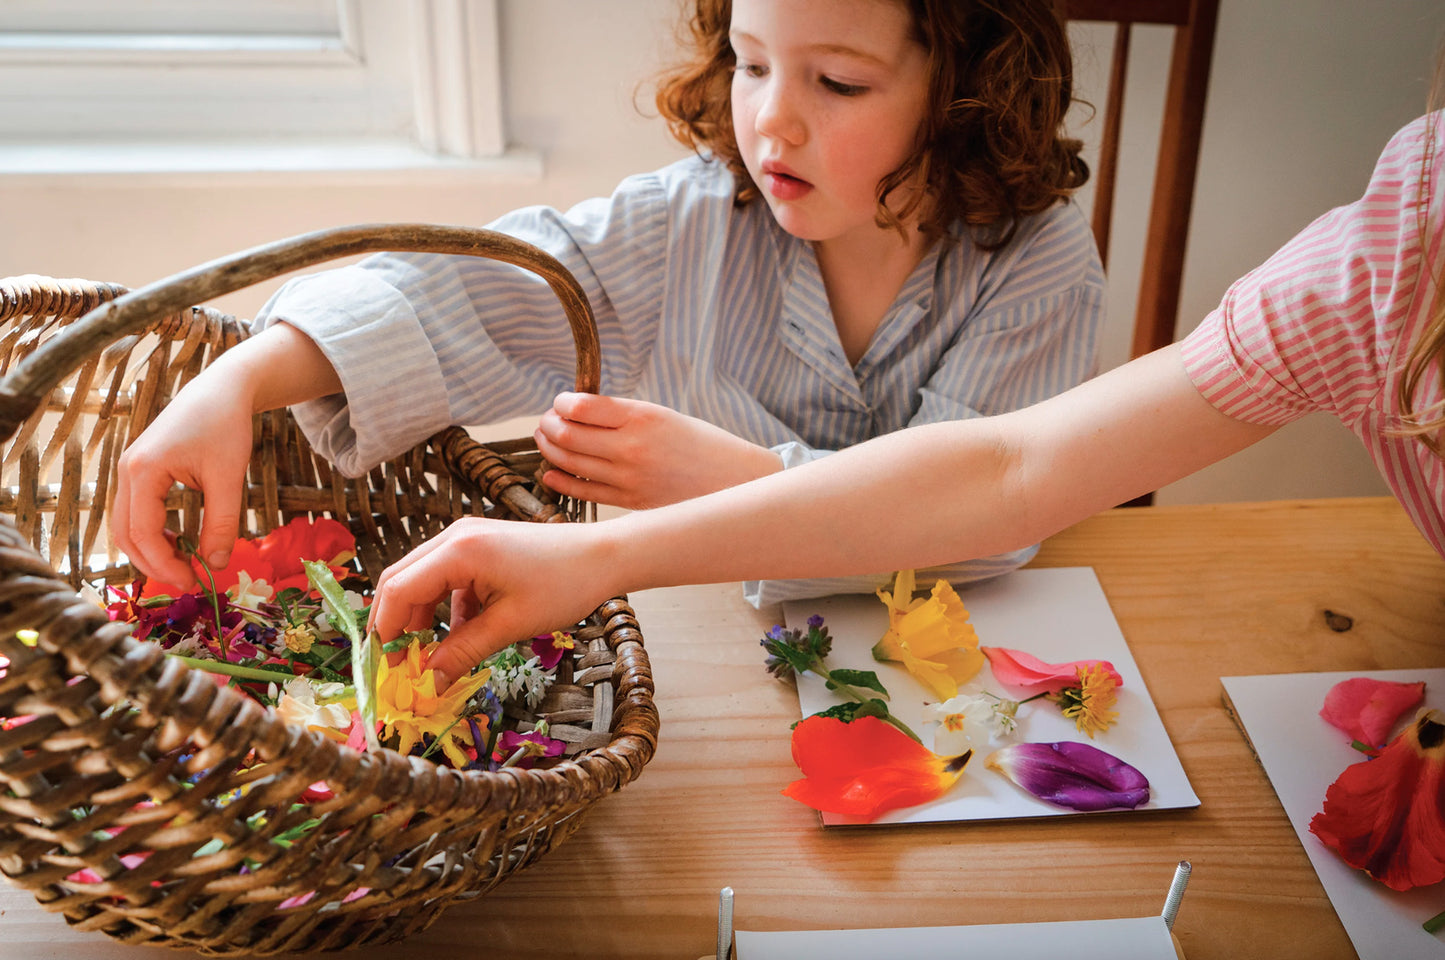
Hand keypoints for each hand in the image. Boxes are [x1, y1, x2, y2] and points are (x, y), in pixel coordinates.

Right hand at [112, 322, 342, 587]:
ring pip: (126, 525)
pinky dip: (151, 533)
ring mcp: (129, 469)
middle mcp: (126, 471)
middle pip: (125, 534)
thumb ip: (222, 523)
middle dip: (153, 563)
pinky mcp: (138, 470)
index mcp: (143, 470)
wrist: (221, 389)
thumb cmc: (226, 427)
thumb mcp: (229, 479)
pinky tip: (178, 542)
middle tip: (187, 583)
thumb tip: (215, 565)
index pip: (143, 533)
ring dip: (151, 550)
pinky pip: (135, 512)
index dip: (165, 564)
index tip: (193, 583)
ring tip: (184, 566)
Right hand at [368, 517, 615, 684]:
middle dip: (395, 624)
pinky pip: (446, 577)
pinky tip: (460, 635)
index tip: (387, 668)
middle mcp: (455, 537)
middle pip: (402, 581)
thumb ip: (463, 652)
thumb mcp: (510, 625)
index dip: (386, 631)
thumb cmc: (563, 586)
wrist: (604, 556)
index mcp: (459, 551)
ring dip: (420, 617)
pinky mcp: (480, 545)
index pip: (399, 590)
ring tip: (427, 656)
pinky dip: (444, 607)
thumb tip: (428, 683)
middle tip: (398, 665)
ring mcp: (466, 537)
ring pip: (422, 579)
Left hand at [534, 393, 782, 508]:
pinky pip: (582, 490)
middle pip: (566, 434)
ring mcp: (628, 478)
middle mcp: (631, 447)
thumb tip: (577, 411)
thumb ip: (621, 414)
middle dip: (547, 425)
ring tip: (547, 442)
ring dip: (549, 449)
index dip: (561, 403)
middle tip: (546, 422)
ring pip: (569, 462)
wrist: (734, 481)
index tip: (560, 402)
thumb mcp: (663, 415)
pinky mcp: (629, 501)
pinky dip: (560, 479)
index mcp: (642, 417)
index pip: (580, 406)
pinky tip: (552, 472)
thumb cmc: (701, 444)